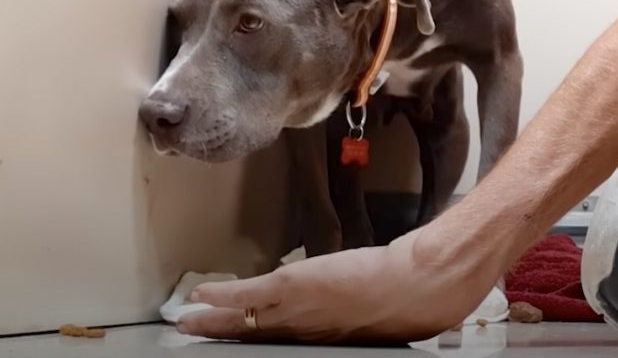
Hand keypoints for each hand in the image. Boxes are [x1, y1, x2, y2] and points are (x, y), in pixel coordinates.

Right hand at [176, 227, 499, 343]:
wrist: (414, 287)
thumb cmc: (404, 304)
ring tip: (187, 321)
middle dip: (221, 339)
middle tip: (192, 338)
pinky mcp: (293, 287)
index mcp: (322, 342)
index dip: (257, 346)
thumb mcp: (378, 321)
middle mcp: (303, 335)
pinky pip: (250, 294)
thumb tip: (347, 314)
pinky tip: (203, 295)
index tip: (240, 345)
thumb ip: (356, 320)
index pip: (281, 346)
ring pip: (245, 320)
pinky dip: (224, 296)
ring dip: (212, 321)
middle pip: (254, 340)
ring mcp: (296, 310)